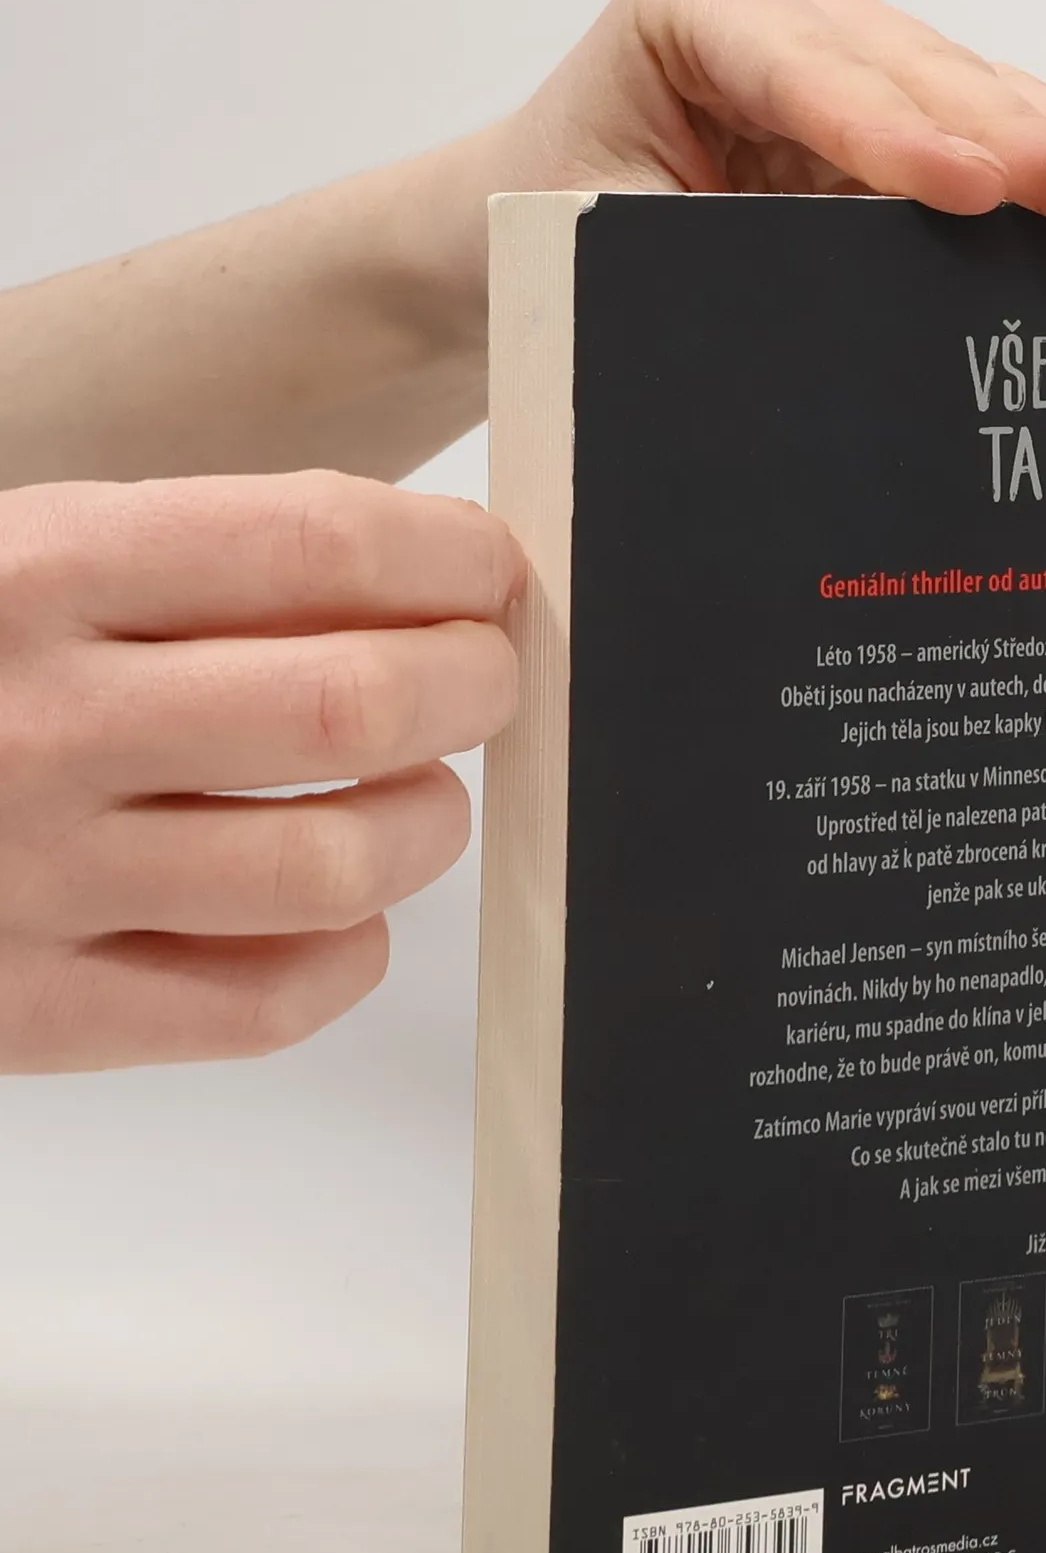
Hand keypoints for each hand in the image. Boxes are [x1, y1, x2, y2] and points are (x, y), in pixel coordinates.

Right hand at [0, 473, 522, 1072]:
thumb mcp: (9, 559)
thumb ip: (178, 563)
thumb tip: (407, 579)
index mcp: (28, 571)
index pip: (315, 545)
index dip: (450, 560)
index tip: (490, 574)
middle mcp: (36, 723)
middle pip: (350, 708)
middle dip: (470, 688)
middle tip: (487, 681)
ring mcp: (33, 877)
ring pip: (332, 868)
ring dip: (426, 827)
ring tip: (424, 798)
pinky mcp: (31, 1008)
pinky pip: (260, 1004)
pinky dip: (345, 959)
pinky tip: (341, 917)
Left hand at [492, 0, 1045, 225]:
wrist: (533, 218)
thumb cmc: (560, 229)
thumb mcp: (611, 247)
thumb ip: (704, 266)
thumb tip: (818, 350)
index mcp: (687, 22)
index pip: (802, 76)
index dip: (890, 133)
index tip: (967, 188)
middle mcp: (780, 17)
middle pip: (914, 70)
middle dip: (1018, 134)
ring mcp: (845, 61)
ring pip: (969, 90)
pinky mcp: (887, 118)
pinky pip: (981, 131)